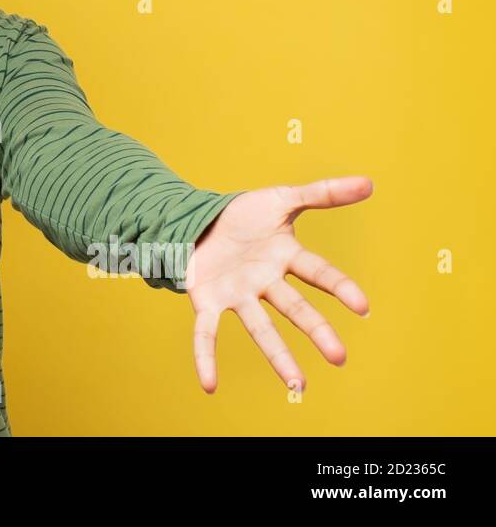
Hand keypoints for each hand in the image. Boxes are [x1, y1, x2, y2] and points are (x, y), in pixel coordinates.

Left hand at [185, 176, 371, 393]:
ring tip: (297, 384)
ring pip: (260, 328)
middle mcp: (265, 282)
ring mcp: (238, 294)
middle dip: (317, 331)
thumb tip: (370, 182)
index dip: (339, 287)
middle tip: (339, 357)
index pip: (318, 273)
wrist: (197, 219)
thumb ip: (322, 193)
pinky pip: (206, 332)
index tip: (362, 305)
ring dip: (278, 355)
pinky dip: (206, 357)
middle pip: (295, 308)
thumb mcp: (281, 199)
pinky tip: (209, 384)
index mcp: (285, 257)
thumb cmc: (243, 215)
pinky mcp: (207, 301)